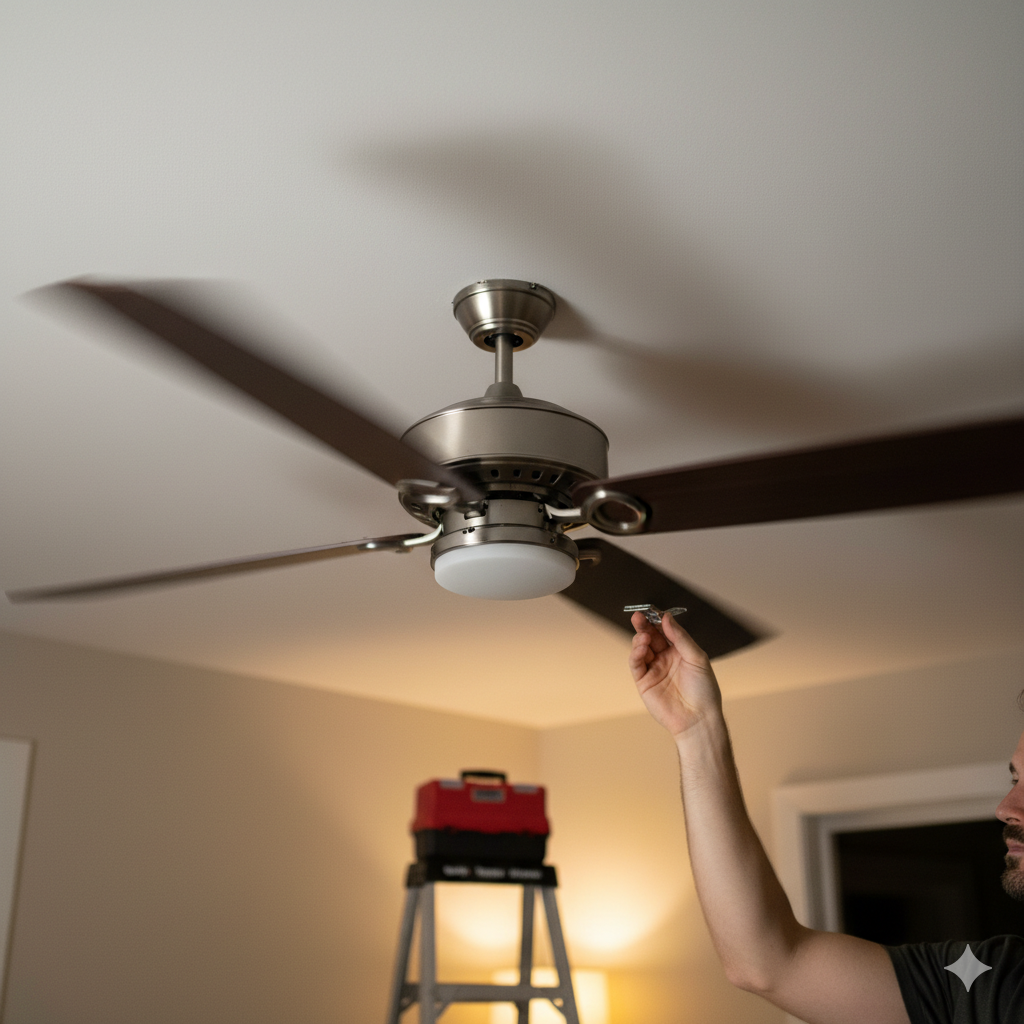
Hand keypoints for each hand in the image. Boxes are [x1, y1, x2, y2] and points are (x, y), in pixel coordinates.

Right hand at [629, 612, 723, 737]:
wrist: (698, 719)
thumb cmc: (704, 690)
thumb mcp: (697, 658)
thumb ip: (680, 637)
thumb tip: (666, 617)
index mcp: (680, 651)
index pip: (665, 630)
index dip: (658, 620)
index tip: (652, 609)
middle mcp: (665, 658)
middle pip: (650, 636)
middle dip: (644, 625)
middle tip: (638, 616)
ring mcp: (654, 669)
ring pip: (641, 648)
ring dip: (639, 638)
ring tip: (643, 635)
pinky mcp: (644, 682)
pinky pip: (636, 664)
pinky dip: (635, 653)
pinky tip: (641, 647)